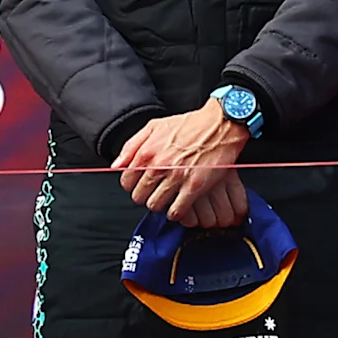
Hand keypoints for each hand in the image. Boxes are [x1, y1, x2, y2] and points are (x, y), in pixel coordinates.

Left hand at [115, 101, 251, 229]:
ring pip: (155, 205)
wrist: (220, 124)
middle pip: (139, 196)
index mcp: (147, 151)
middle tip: (155, 192)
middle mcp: (159, 165)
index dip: (132, 186)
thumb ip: (132, 146)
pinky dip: (175, 213)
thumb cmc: (189, 125)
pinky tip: (179, 206)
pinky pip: (176, 211)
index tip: (140, 185)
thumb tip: (117, 166)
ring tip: (167, 199)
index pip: (126, 181)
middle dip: (145, 196)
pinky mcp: (194, 186)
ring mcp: (177, 177)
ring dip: (160, 205)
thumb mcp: (154, 126)